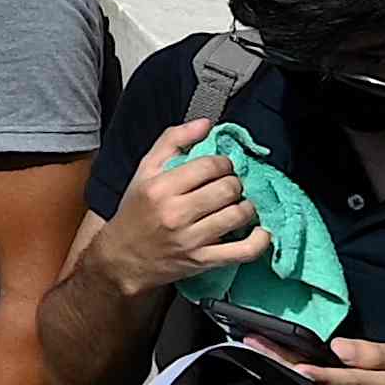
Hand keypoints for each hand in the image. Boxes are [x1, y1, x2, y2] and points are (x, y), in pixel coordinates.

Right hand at [94, 121, 268, 298]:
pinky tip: (261, 232)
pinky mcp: (203, 261)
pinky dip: (259, 241)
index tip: (221, 167)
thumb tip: (206, 124)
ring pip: (237, 215)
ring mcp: (191, 239)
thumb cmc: (136, 210)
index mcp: (160, 187)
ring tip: (240, 205)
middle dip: (235, 184)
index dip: (223, 163)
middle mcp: (175, 212)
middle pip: (227, 189)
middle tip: (230, 187)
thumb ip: (172, 141)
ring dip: (247, 207)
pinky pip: (243, 251)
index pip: (209, 166)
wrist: (123, 256)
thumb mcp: (145, 170)